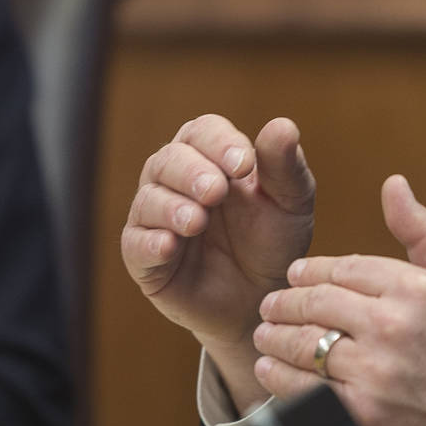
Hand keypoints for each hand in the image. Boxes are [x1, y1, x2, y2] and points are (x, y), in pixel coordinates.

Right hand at [122, 115, 315, 411]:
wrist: (262, 301)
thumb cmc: (273, 242)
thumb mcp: (290, 204)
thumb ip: (284, 166)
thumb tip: (283, 125)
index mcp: (210, 156)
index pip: (203, 132)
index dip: (219, 143)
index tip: (243, 165)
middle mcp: (176, 180)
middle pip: (168, 159)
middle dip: (190, 172)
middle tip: (215, 191)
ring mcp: (155, 218)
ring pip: (148, 199)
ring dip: (171, 206)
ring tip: (196, 221)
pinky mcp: (144, 257)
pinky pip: (135, 243)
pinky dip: (150, 242)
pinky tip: (169, 246)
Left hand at [253, 176, 425, 425]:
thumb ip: (424, 233)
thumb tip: (393, 184)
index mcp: (417, 289)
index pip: (341, 268)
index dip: (311, 272)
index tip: (296, 277)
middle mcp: (394, 325)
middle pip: (315, 302)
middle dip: (284, 302)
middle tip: (270, 306)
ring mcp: (376, 372)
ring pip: (304, 343)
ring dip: (275, 337)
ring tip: (265, 336)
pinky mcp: (362, 416)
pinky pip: (303, 389)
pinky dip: (279, 377)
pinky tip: (271, 369)